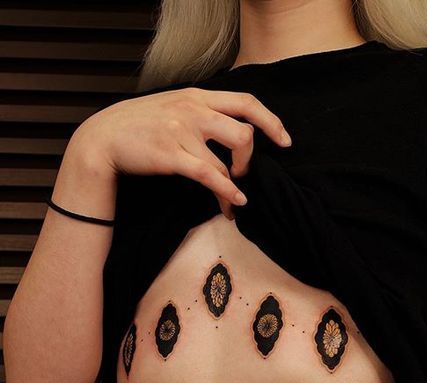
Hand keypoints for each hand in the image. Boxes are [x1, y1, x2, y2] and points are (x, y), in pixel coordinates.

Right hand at [71, 87, 292, 219]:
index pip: (246, 101)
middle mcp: (194, 110)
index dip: (271, 121)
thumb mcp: (173, 106)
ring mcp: (182, 132)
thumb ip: (200, 111)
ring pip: (228, 160)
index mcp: (197, 96)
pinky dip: (226, 191)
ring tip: (234, 201)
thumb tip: (228, 127)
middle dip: (251, 160)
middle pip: (245, 132)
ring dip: (236, 185)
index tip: (285, 141)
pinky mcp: (172, 155)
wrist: (103, 139)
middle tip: (245, 175)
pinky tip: (234, 203)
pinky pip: (209, 175)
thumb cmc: (139, 126)